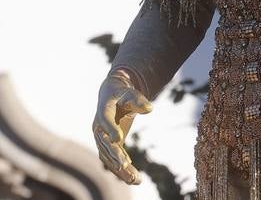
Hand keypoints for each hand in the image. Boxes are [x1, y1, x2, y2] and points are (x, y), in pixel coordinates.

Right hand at [92, 70, 151, 184]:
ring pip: (108, 156)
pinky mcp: (108, 147)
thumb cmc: (123, 93)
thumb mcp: (130, 93)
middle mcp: (99, 127)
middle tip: (125, 164)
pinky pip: (113, 160)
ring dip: (119, 169)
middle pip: (105, 143)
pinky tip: (134, 178)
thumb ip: (138, 101)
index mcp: (103, 110)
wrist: (112, 96)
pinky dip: (122, 170)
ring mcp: (102, 139)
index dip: (111, 129)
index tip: (118, 138)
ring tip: (134, 179)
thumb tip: (150, 108)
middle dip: (114, 154)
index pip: (105, 120)